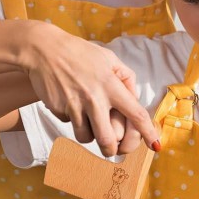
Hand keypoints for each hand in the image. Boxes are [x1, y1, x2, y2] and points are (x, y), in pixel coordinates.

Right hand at [24, 22, 158, 156]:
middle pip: (108, 140)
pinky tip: (70, 104)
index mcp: (111, 85)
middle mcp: (95, 98)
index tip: (155, 146)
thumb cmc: (80, 53)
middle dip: (112, 149)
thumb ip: (125, 78)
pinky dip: (73, 121)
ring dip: (90, 137)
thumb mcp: (109, 58)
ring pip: (87, 138)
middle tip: (112, 148)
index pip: (136, 114)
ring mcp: (75, 105)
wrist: (44, 49)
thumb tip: (135, 99)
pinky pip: (70, 125)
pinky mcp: (58, 110)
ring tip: (89, 123)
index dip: (148, 133)